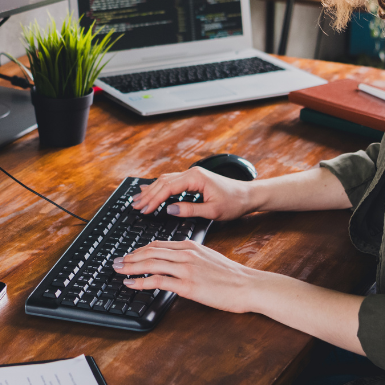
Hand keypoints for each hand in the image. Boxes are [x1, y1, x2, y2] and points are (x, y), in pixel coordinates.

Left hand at [112, 239, 259, 313]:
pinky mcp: (187, 285)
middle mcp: (185, 254)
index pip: (158, 244)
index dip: (140, 249)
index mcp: (190, 246)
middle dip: (130, 256)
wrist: (247, 285)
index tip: (130, 255)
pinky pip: (157, 281)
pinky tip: (131, 284)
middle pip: (150, 251)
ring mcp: (185, 269)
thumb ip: (191, 258)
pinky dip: (140, 282)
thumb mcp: (209, 258)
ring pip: (150, 263)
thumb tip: (176, 263)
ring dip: (130, 267)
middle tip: (116, 262)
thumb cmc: (231, 276)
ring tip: (118, 270)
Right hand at [132, 167, 254, 221]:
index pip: (168, 187)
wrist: (248, 195)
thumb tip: (170, 210)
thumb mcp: (213, 211)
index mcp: (196, 178)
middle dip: (148, 195)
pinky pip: (172, 182)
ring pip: (166, 180)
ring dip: (151, 190)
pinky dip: (159, 187)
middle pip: (163, 182)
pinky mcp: (194, 180)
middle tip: (135, 206)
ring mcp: (193, 175)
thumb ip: (190, 210)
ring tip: (138, 200)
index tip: (144, 210)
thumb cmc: (234, 203)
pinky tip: (150, 190)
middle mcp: (192, 173)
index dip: (154, 199)